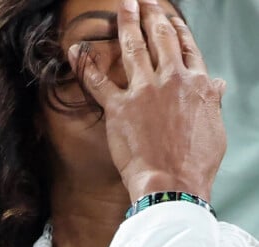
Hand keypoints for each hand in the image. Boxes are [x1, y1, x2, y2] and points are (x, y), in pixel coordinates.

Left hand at [69, 0, 226, 202]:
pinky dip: (84, 64)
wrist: (172, 184)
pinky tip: (75, 50)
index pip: (187, 48)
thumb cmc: (195, 164)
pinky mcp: (118, 109)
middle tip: (143, 0)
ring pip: (134, 48)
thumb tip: (216, 85)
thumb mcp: (214, 129)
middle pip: (161, 38)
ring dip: (127, 23)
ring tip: (123, 6)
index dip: (177, 29)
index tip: (169, 17)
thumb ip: (211, 102)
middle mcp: (171, 80)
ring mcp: (143, 92)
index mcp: (197, 84)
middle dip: (152, 15)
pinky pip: (97, 82)